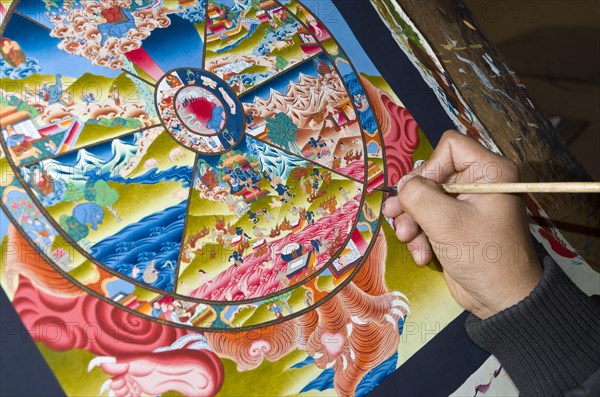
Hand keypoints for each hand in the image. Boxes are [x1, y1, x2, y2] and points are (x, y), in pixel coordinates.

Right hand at [382, 130, 541, 318]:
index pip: (450, 147)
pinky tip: (422, 254)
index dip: (430, 167)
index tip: (422, 192)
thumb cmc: (483, 255)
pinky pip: (427, 219)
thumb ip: (417, 195)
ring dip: (412, 221)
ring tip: (409, 239)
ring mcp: (465, 205)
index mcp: (489, 171)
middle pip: (431, 174)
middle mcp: (478, 183)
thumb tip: (402, 185)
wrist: (501, 300)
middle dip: (413, 200)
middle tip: (398, 217)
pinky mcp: (455, 225)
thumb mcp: (445, 222)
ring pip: (424, 198)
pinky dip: (420, 235)